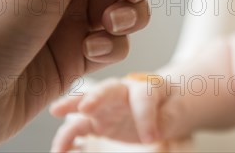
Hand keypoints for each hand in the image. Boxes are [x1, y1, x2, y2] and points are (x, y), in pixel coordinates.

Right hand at [50, 75, 188, 151]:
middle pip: (108, 89)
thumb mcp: (178, 111)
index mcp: (146, 88)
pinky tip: (60, 150)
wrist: (161, 107)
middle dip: (96, 96)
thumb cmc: (170, 106)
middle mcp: (122, 92)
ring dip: (71, 114)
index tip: (151, 139)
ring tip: (57, 125)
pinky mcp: (96, 122)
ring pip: (85, 106)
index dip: (146, 117)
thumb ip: (170, 117)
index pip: (144, 97)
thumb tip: (161, 128)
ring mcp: (106, 106)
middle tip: (85, 106)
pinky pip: (79, 127)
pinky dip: (68, 137)